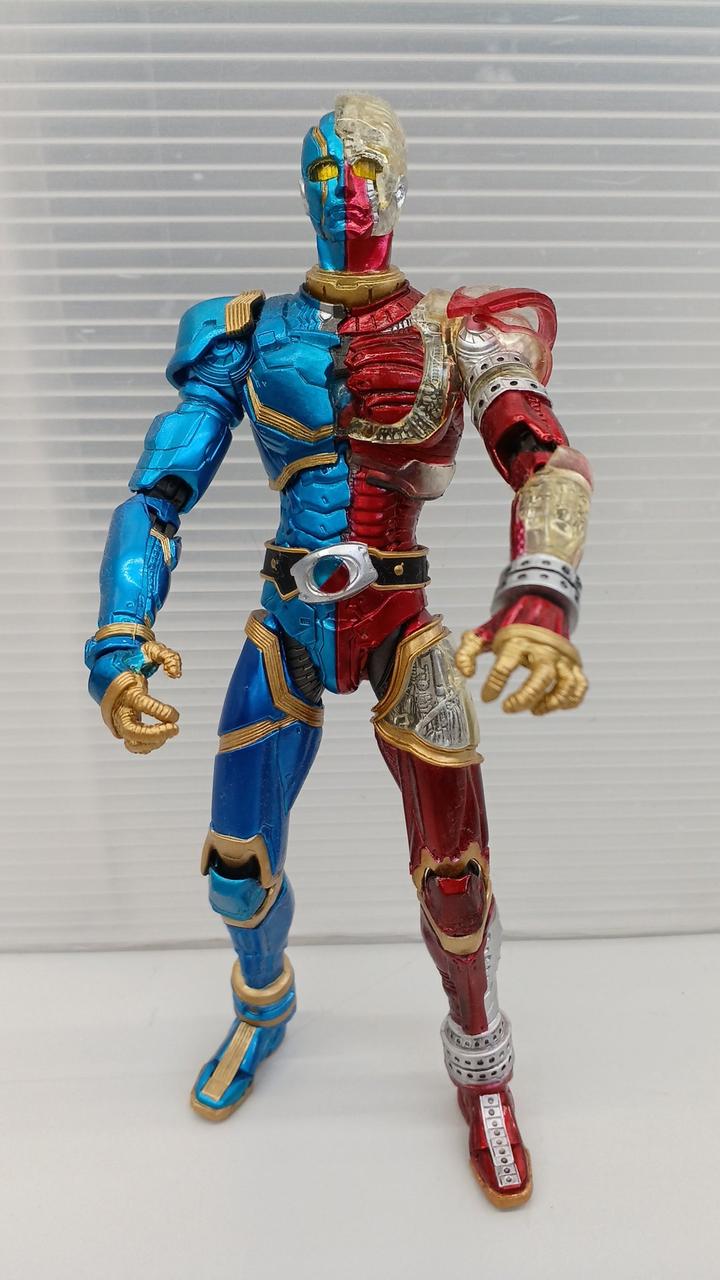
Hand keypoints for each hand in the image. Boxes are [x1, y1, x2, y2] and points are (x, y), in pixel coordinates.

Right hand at [100, 641, 181, 752]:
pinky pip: (131, 744)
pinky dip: (146, 746)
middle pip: (132, 730)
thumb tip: (175, 675)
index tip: (175, 715)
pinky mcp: (121, 726)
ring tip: (169, 734)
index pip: (141, 704)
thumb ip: (169, 657)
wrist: (111, 668)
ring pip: (131, 741)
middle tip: (175, 729)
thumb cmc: (134, 660)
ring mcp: (118, 719)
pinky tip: (161, 738)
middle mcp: (120, 706)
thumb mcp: (152, 650)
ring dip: (152, 743)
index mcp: (127, 689)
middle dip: (154, 734)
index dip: (160, 711)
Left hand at [456, 623, 586, 715]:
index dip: (494, 684)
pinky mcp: (574, 664)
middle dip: (525, 697)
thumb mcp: (484, 635)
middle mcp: (543, 650)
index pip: (506, 664)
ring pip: (565, 684)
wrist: (538, 612)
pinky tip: (552, 706)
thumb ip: (468, 652)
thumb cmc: (510, 630)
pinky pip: (579, 685)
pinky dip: (570, 700)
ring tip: (534, 710)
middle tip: (508, 708)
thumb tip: (465, 672)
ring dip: (551, 702)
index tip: (487, 697)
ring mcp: (561, 658)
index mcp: (519, 641)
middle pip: (541, 676)